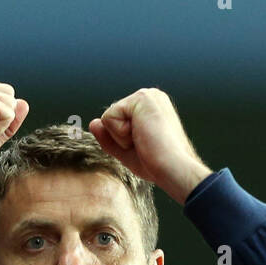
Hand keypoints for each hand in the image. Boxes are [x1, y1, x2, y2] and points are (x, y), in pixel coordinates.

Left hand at [89, 88, 210, 203]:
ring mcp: (146, 95)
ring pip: (108, 117)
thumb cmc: (156, 164)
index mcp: (149, 108)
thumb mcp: (126, 151)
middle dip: (121, 138)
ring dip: (121, 137)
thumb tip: (93, 123)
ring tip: (144, 140)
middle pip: (111, 118)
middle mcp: (149, 97)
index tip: (145, 146)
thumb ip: (109, 138)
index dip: (123, 140)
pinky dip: (120, 134)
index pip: (117, 121)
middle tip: (144, 145)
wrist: (172, 168)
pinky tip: (141, 135)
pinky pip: (109, 117)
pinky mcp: (141, 98)